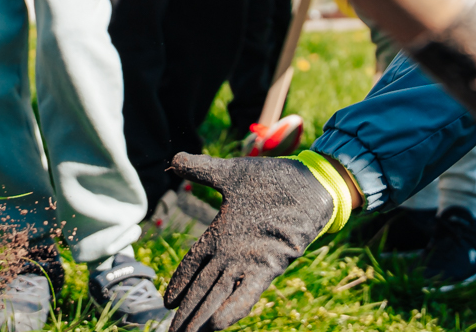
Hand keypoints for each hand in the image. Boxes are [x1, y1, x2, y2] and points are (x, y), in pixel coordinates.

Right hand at [165, 154, 337, 330]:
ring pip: (219, 296)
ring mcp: (249, 262)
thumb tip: (175, 160)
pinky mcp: (269, 266)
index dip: (179, 283)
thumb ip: (202, 171)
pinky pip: (247, 293)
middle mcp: (232, 254)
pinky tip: (216, 326)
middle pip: (202, 288)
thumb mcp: (232, 174)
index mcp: (220, 235)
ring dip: (202, 317)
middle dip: (186, 313)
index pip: (192, 265)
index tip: (165, 302)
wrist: (310, 183)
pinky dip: (233, 309)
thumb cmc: (273, 179)